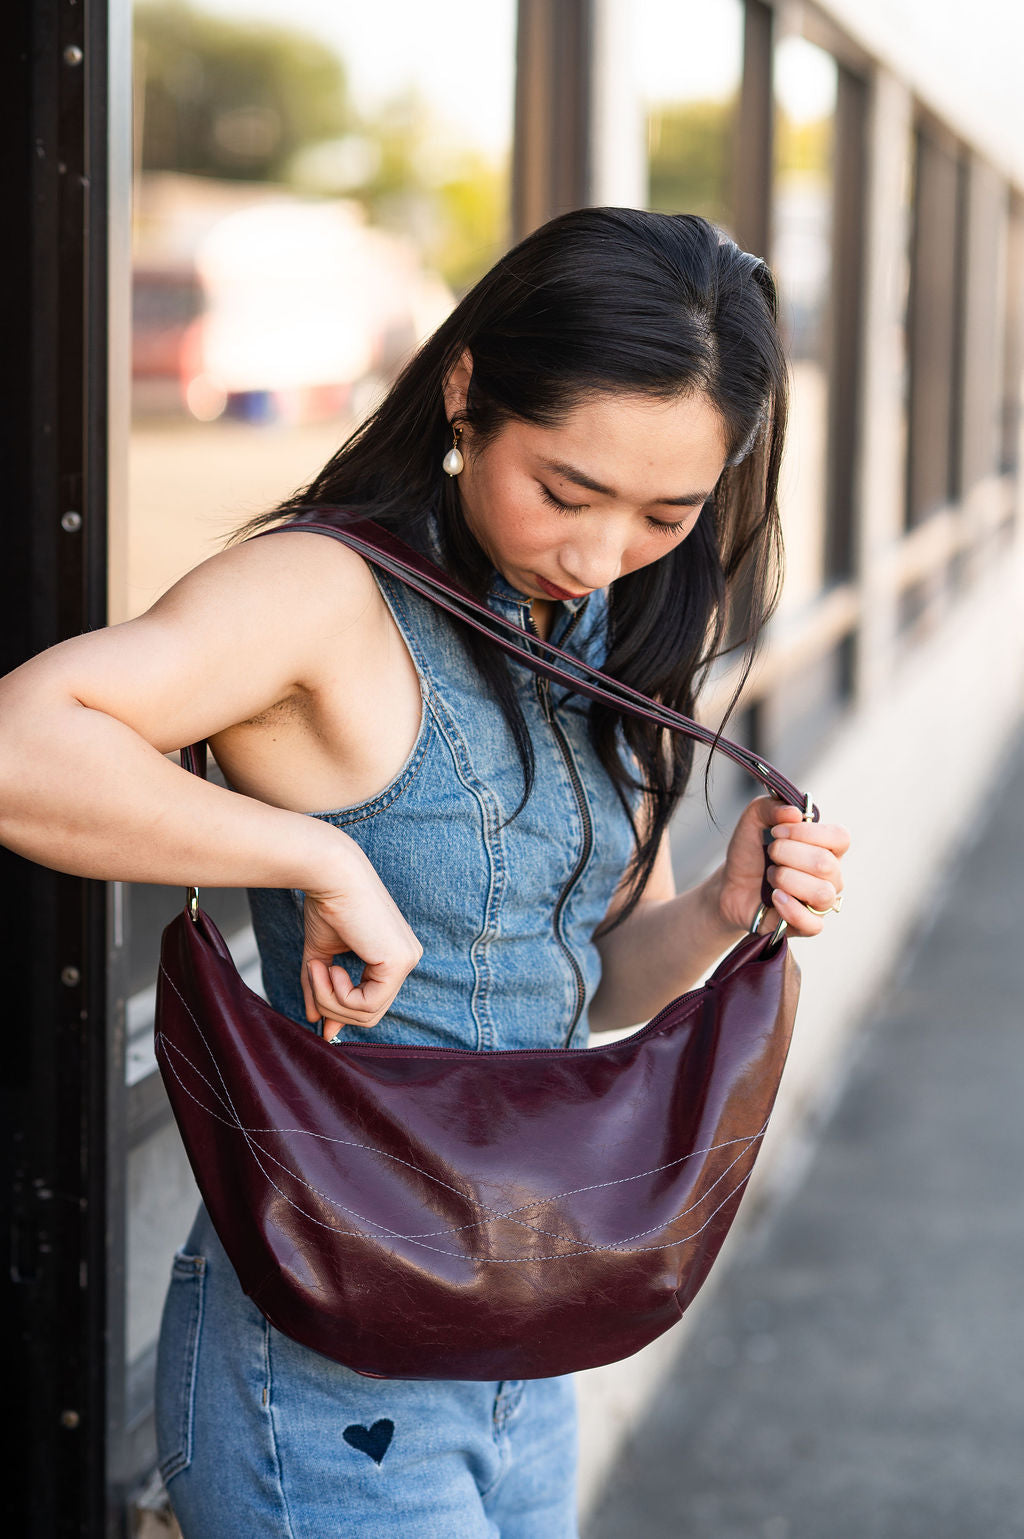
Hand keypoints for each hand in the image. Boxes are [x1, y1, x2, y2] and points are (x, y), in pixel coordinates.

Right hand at [299, 842, 422, 1036]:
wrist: (329, 875)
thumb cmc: (327, 905)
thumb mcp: (322, 956)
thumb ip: (322, 989)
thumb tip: (315, 1021)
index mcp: (393, 956)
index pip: (372, 1003)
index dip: (341, 1012)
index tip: (315, 1014)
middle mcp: (407, 959)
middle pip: (370, 1015)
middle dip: (332, 1005)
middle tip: (313, 973)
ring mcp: (407, 961)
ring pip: (366, 1014)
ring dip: (330, 998)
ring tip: (317, 966)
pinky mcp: (398, 963)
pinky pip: (366, 1005)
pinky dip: (338, 993)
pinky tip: (330, 966)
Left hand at [716, 795, 849, 939]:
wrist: (730, 886)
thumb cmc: (750, 853)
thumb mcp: (752, 821)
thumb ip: (770, 806)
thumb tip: (793, 812)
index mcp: (826, 847)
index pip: (840, 837)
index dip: (808, 833)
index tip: (777, 831)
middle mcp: (831, 874)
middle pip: (825, 864)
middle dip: (787, 855)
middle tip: (770, 854)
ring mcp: (822, 901)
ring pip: (822, 893)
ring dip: (787, 880)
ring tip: (771, 877)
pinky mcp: (809, 925)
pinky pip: (814, 924)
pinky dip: (791, 909)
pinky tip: (775, 898)